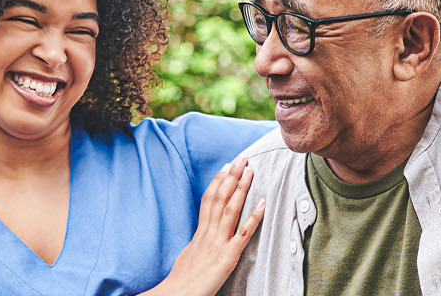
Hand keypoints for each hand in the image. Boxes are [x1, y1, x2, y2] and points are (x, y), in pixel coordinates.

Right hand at [145, 157, 265, 295]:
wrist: (177, 294)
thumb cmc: (182, 280)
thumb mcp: (189, 255)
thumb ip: (197, 242)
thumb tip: (201, 236)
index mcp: (199, 233)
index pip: (208, 200)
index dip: (218, 182)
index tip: (226, 167)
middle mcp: (208, 233)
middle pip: (219, 198)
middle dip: (231, 177)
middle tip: (241, 158)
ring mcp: (218, 243)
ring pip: (230, 209)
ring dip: (241, 188)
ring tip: (250, 171)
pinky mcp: (228, 257)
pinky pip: (243, 234)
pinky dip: (254, 217)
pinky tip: (263, 203)